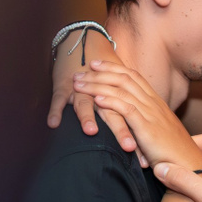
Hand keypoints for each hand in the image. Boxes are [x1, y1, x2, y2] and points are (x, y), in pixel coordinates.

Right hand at [46, 27, 143, 164]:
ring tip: (90, 131)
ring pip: (85, 103)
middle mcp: (101, 92)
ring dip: (87, 116)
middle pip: (113, 112)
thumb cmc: (105, 74)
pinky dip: (55, 110)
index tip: (148, 159)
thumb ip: (129, 110)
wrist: (86, 43)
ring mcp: (80, 89)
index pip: (131, 117)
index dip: (140, 137)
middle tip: (130, 147)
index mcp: (117, 95)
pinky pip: (57, 99)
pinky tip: (53, 123)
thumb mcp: (119, 90)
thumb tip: (145, 141)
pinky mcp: (62, 86)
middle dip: (121, 130)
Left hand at [74, 60, 199, 172]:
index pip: (133, 76)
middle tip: (79, 72)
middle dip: (99, 73)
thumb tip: (132, 119)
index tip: (96, 64)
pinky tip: (97, 100)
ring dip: (97, 85)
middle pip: (124, 79)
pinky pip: (127, 109)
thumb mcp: (159, 131)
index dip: (113, 68)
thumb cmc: (173, 152)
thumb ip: (147, 121)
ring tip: (79, 85)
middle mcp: (153, 103)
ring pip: (121, 91)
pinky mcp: (148, 128)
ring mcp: (151, 114)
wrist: (189, 165)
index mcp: (156, 102)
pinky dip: (111, 102)